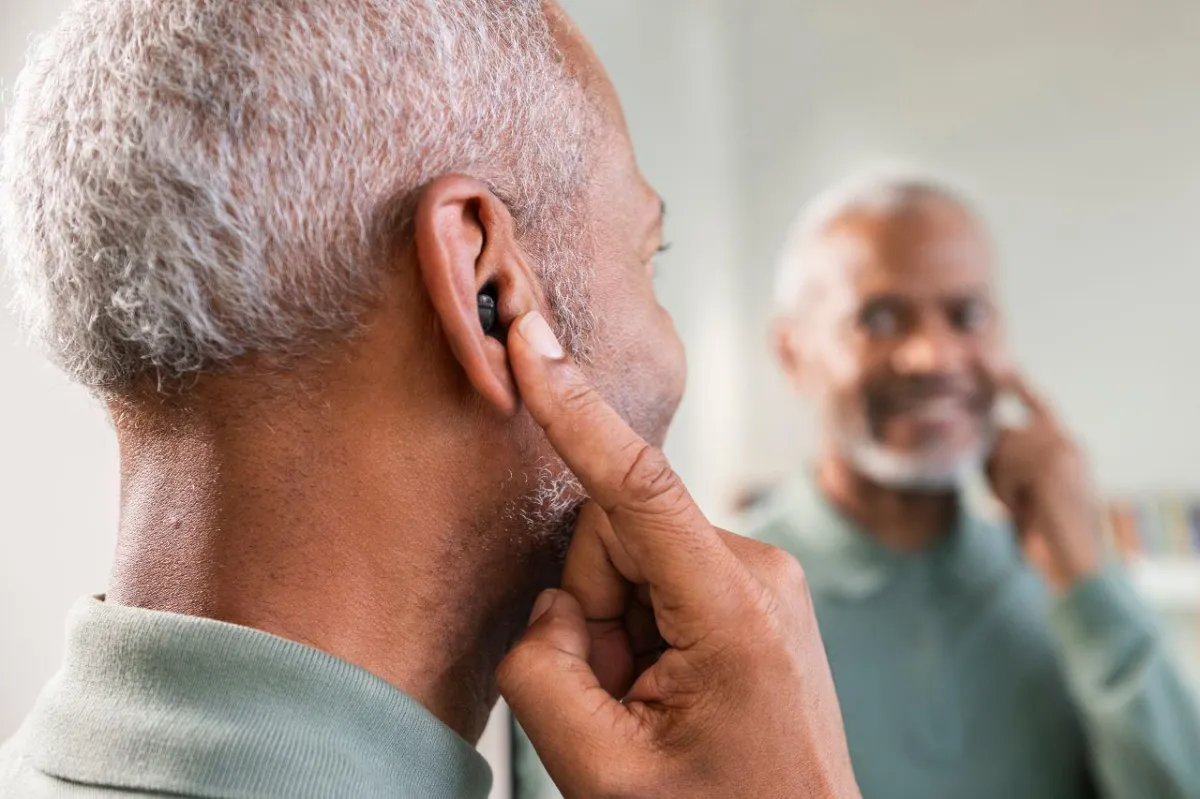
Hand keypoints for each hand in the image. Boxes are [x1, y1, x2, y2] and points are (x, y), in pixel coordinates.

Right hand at [496, 312, 859, 798]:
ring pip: (630, 558)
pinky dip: (637, 627)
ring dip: (613, 628)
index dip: (573, 409)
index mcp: (733, 610)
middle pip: (613, 534)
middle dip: (591, 610)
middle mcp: (758, 569)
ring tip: (649, 704)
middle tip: (618, 698)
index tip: (530, 339)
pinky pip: (658, 576)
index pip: (635, 487)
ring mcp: (761, 576)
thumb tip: (551, 605)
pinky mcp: (750, 590)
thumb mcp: (601, 770)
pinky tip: (665, 688)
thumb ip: (540, 668)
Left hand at [986, 373, 1102, 591]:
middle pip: (1005, 431)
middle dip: (994, 466)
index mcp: (1066, 446)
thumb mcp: (1023, 490)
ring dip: (999, 483)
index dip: (1016, 384)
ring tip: (1017, 508)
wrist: (1077, 564)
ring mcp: (1063, 452)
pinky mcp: (1053, 467)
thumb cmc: (1046, 533)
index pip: (1038, 404)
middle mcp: (1068, 443)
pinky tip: (1021, 510)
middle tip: (1009, 500)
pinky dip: (1006, 491)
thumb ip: (1009, 461)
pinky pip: (1008, 465)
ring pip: (1003, 449)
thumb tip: (978, 441)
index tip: (996, 363)